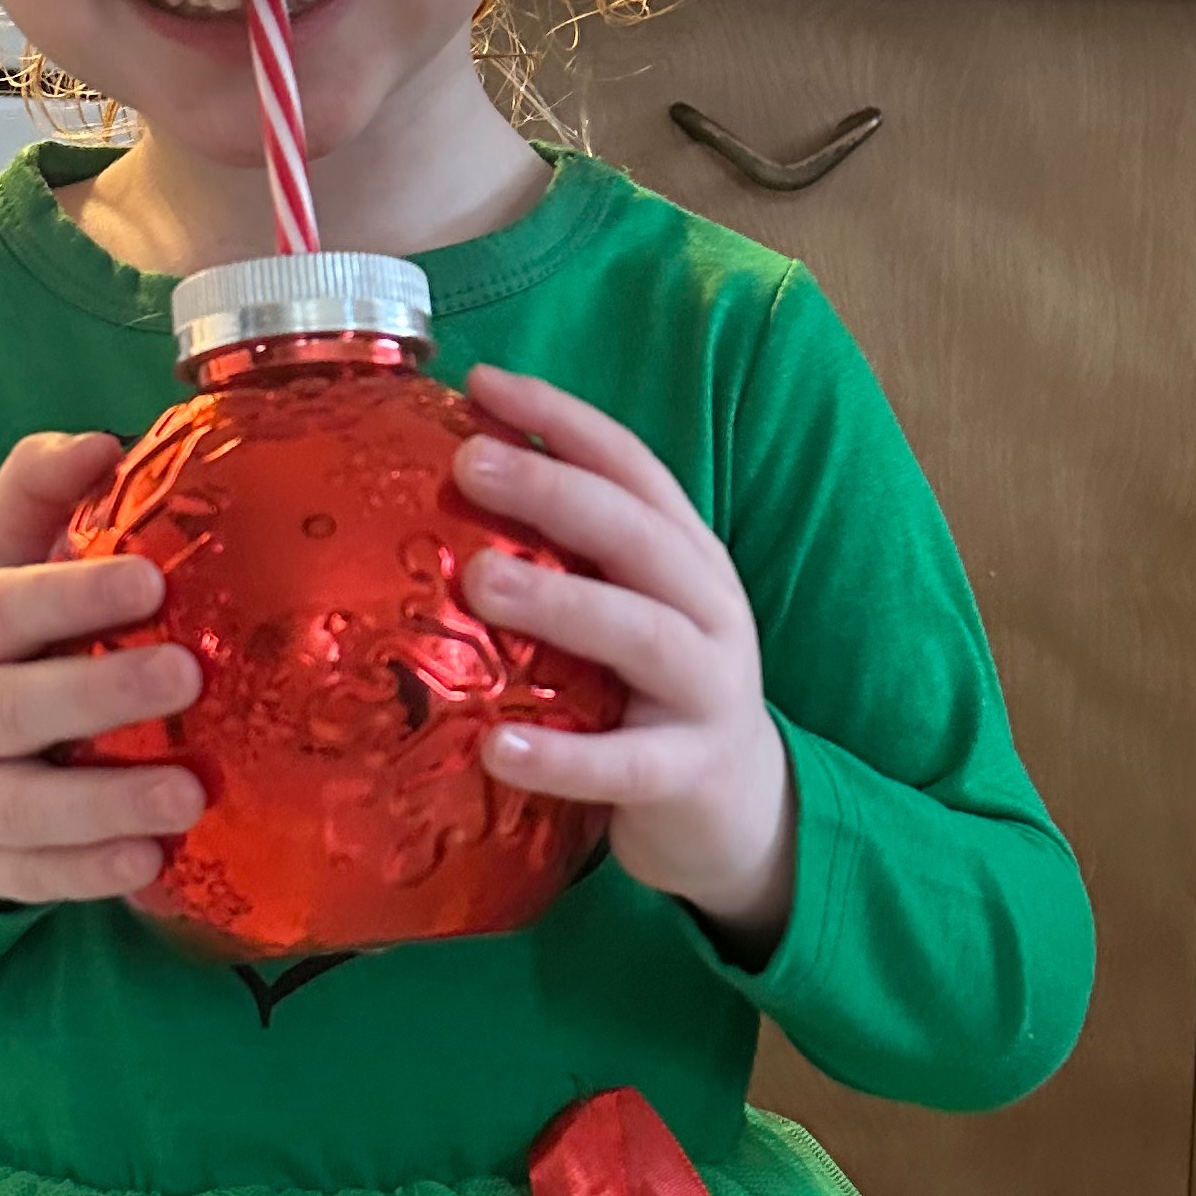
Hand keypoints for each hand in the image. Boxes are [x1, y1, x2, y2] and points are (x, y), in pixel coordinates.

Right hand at [0, 429, 205, 907]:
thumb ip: (39, 496)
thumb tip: (101, 440)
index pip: (4, 607)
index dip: (72, 595)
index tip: (152, 580)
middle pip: (16, 707)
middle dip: (102, 692)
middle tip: (190, 675)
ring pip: (26, 805)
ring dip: (108, 802)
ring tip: (191, 794)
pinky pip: (34, 876)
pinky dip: (90, 873)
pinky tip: (152, 862)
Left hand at [455, 365, 796, 958]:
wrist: (742, 812)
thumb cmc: (653, 694)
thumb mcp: (627, 608)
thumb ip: (566, 555)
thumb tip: (452, 478)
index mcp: (686, 556)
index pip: (630, 467)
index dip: (562, 420)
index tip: (482, 384)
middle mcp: (706, 608)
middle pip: (638, 534)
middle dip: (554, 490)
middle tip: (468, 463)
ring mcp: (707, 690)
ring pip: (642, 634)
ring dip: (562, 602)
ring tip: (479, 579)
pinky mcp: (689, 773)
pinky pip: (626, 764)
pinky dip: (564, 758)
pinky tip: (497, 749)